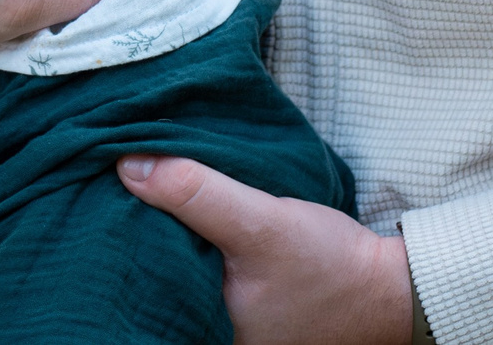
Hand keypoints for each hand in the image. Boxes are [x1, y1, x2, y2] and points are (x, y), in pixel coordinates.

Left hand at [117, 156, 412, 344]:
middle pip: (148, 271)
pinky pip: (194, 267)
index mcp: (198, 329)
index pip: (133, 277)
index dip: (116, 232)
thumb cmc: (329, 267)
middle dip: (136, 228)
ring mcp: (218, 320)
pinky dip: (186, 237)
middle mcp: (202, 331)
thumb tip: (128, 165)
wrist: (389, 290)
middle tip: (121, 176)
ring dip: (162, 229)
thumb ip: (198, 195)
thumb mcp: (260, 224)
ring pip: (170, 266)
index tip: (104, 186)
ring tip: (147, 181)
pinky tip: (180, 206)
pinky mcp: (233, 302)